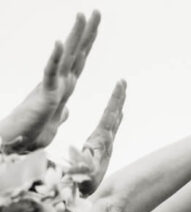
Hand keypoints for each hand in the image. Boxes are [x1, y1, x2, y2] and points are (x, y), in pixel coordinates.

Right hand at [0, 11, 100, 151]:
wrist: (17, 143)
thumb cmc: (32, 133)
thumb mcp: (54, 123)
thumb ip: (61, 114)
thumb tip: (67, 110)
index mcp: (64, 87)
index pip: (80, 61)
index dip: (88, 43)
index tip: (96, 24)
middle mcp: (59, 83)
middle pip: (77, 53)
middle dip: (87, 32)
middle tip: (97, 10)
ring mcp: (52, 87)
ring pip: (67, 57)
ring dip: (74, 36)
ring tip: (82, 15)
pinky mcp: (45, 96)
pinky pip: (50, 74)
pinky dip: (55, 58)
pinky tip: (59, 42)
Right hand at [78, 79, 126, 195]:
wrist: (87, 196)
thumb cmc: (83, 186)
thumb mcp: (86, 174)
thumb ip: (86, 164)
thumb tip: (86, 153)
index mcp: (101, 142)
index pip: (109, 116)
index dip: (114, 100)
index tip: (120, 85)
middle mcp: (106, 142)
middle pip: (114, 115)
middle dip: (118, 97)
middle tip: (124, 81)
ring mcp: (105, 146)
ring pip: (114, 121)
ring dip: (118, 105)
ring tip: (122, 90)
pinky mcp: (103, 150)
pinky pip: (110, 128)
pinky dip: (114, 118)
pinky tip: (119, 113)